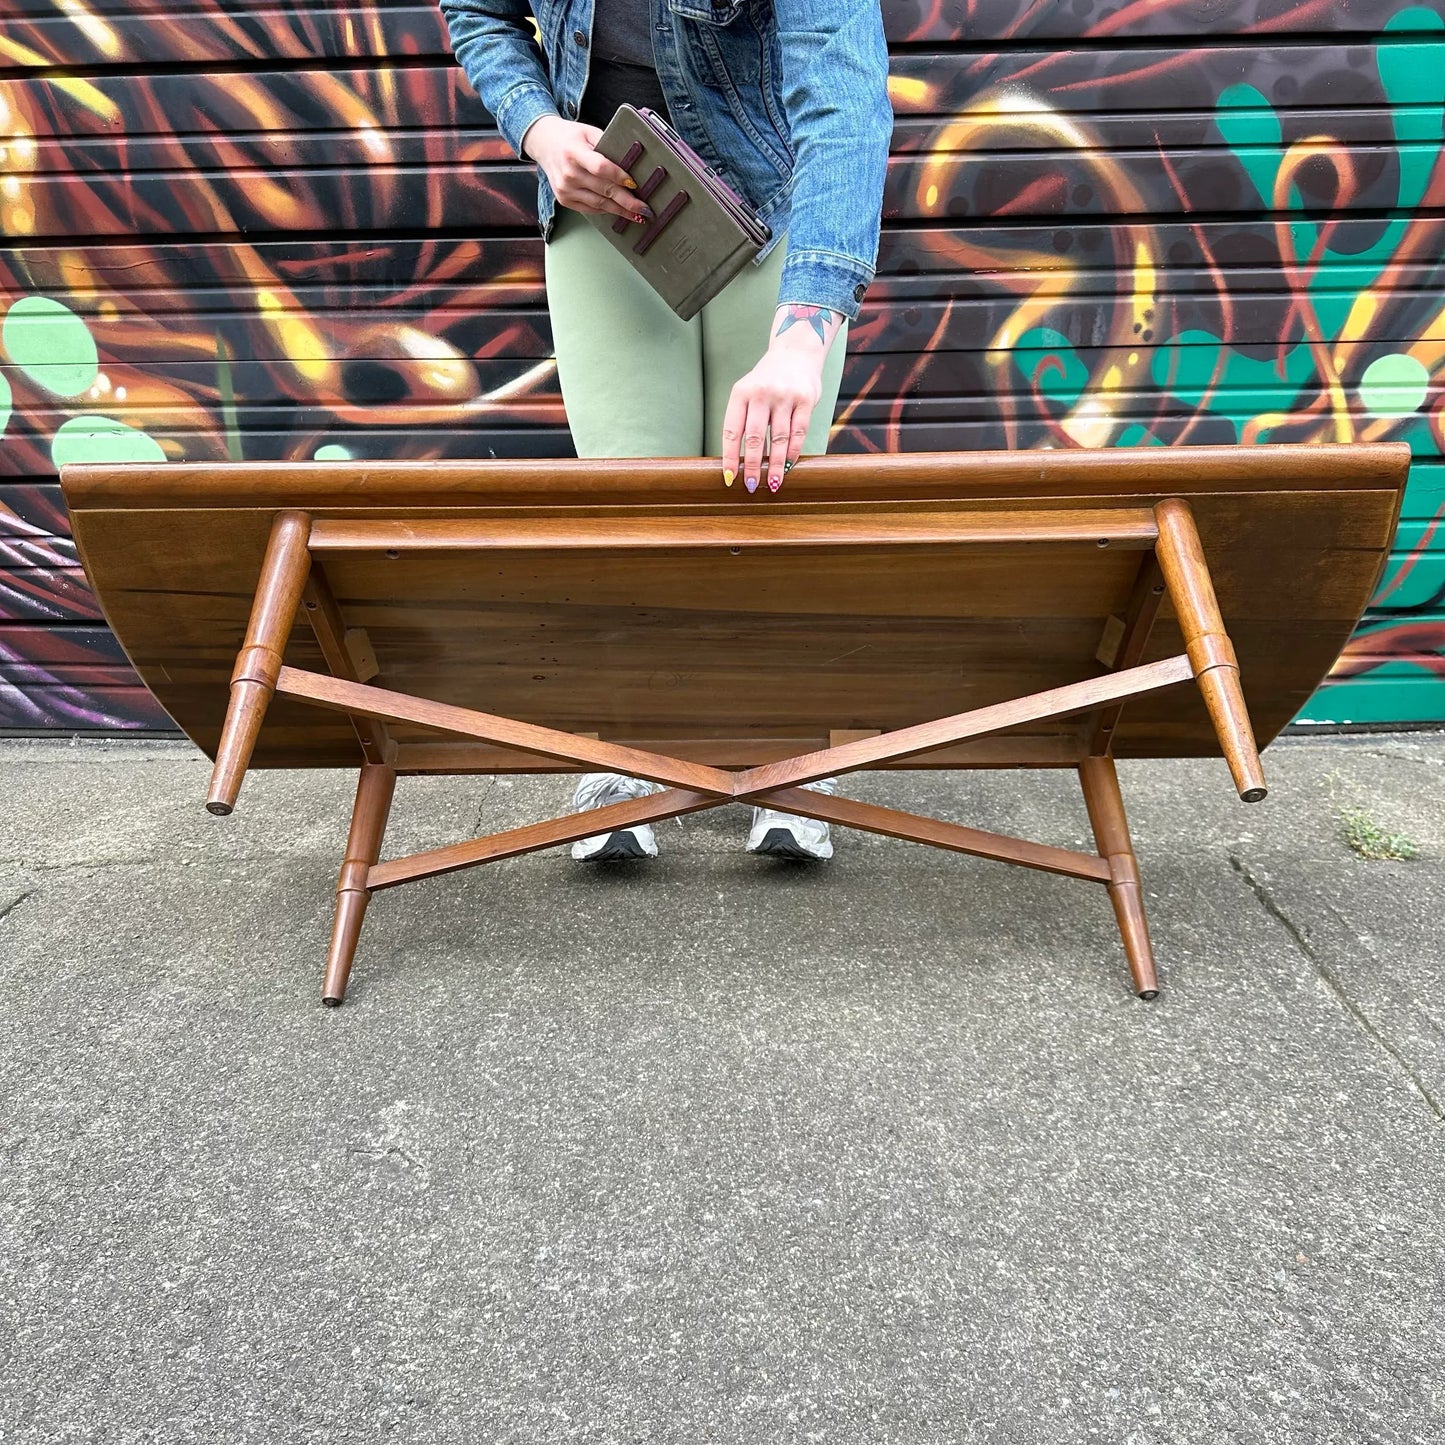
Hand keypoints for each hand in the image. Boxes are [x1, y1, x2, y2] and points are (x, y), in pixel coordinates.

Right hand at [521, 116, 652, 224]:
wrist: (543, 144)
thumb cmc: (570, 137)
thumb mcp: (588, 132)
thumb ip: (608, 145)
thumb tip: (631, 164)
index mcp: (574, 152)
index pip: (601, 167)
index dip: (619, 177)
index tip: (635, 184)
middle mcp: (568, 173)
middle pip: (604, 190)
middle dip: (627, 201)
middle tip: (645, 209)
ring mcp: (565, 189)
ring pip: (599, 203)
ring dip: (620, 211)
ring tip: (637, 215)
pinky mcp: (564, 200)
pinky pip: (590, 209)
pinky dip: (606, 210)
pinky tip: (619, 212)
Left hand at [721, 304, 842, 493]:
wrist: (796, 352)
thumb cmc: (767, 381)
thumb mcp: (747, 393)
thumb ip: (743, 420)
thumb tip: (738, 462)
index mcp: (741, 393)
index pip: (732, 430)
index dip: (730, 457)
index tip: (729, 478)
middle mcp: (762, 393)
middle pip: (755, 437)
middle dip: (752, 465)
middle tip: (751, 486)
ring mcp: (785, 395)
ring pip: (779, 438)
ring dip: (775, 464)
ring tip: (772, 483)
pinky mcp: (806, 399)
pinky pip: (799, 432)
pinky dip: (793, 452)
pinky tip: (788, 466)